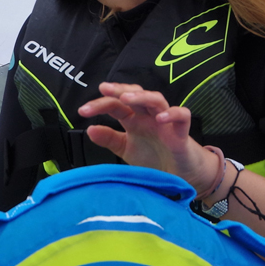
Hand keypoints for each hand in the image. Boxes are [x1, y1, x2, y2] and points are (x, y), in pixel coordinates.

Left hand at [78, 82, 216, 192]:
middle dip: (119, 89)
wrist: (179, 176)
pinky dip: (173, 113)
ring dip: (142, 96)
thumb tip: (89, 129)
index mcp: (133, 119)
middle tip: (104, 89)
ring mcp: (165, 122)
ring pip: (156, 100)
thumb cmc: (154, 157)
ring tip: (127, 98)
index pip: (115, 105)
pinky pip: (182, 116)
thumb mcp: (125, 149)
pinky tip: (160, 118)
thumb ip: (108, 139)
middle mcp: (148, 117)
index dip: (99, 105)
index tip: (83, 111)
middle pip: (135, 95)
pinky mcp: (181, 133)